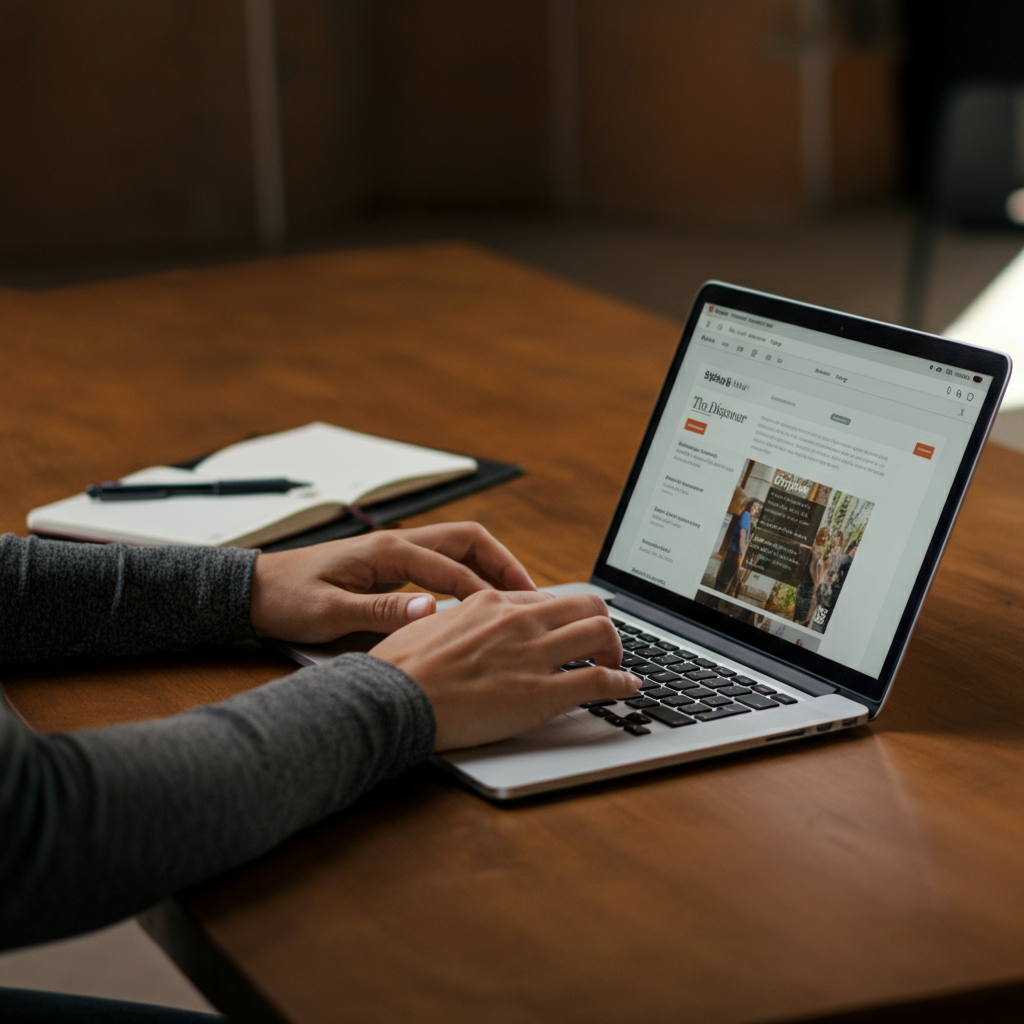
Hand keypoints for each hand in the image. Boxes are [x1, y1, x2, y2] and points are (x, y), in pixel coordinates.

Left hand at [250, 523, 536, 642]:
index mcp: (386, 550)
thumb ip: (382, 612)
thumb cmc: (286, 598)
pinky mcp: (390, 567)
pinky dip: (468, 576)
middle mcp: (396, 543)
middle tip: (530, 594)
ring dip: (489, 567)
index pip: (452, 564)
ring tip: (516, 597)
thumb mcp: (330, 613)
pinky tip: (478, 603)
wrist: (254, 591)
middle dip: (502, 562)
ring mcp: (394, 552)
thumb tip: (431, 612)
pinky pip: (442, 563)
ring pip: (458, 547)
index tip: (514, 610)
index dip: (487, 588)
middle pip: (467, 539)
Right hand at [370, 590, 637, 749]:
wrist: (392, 697)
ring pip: (601, 633)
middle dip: (601, 625)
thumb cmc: (400, 668)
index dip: (566, 617)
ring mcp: (532, 655)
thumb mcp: (431, 626)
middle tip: (602, 646)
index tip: (570, 630)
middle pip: (586, 606)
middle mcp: (518, 621)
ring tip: (616, 665)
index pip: (548, 599)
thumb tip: (466, 628)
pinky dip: (622, 683)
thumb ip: (460, 623)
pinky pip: (599, 680)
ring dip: (616, 650)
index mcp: (491, 603)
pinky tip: (628, 688)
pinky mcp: (540, 693)